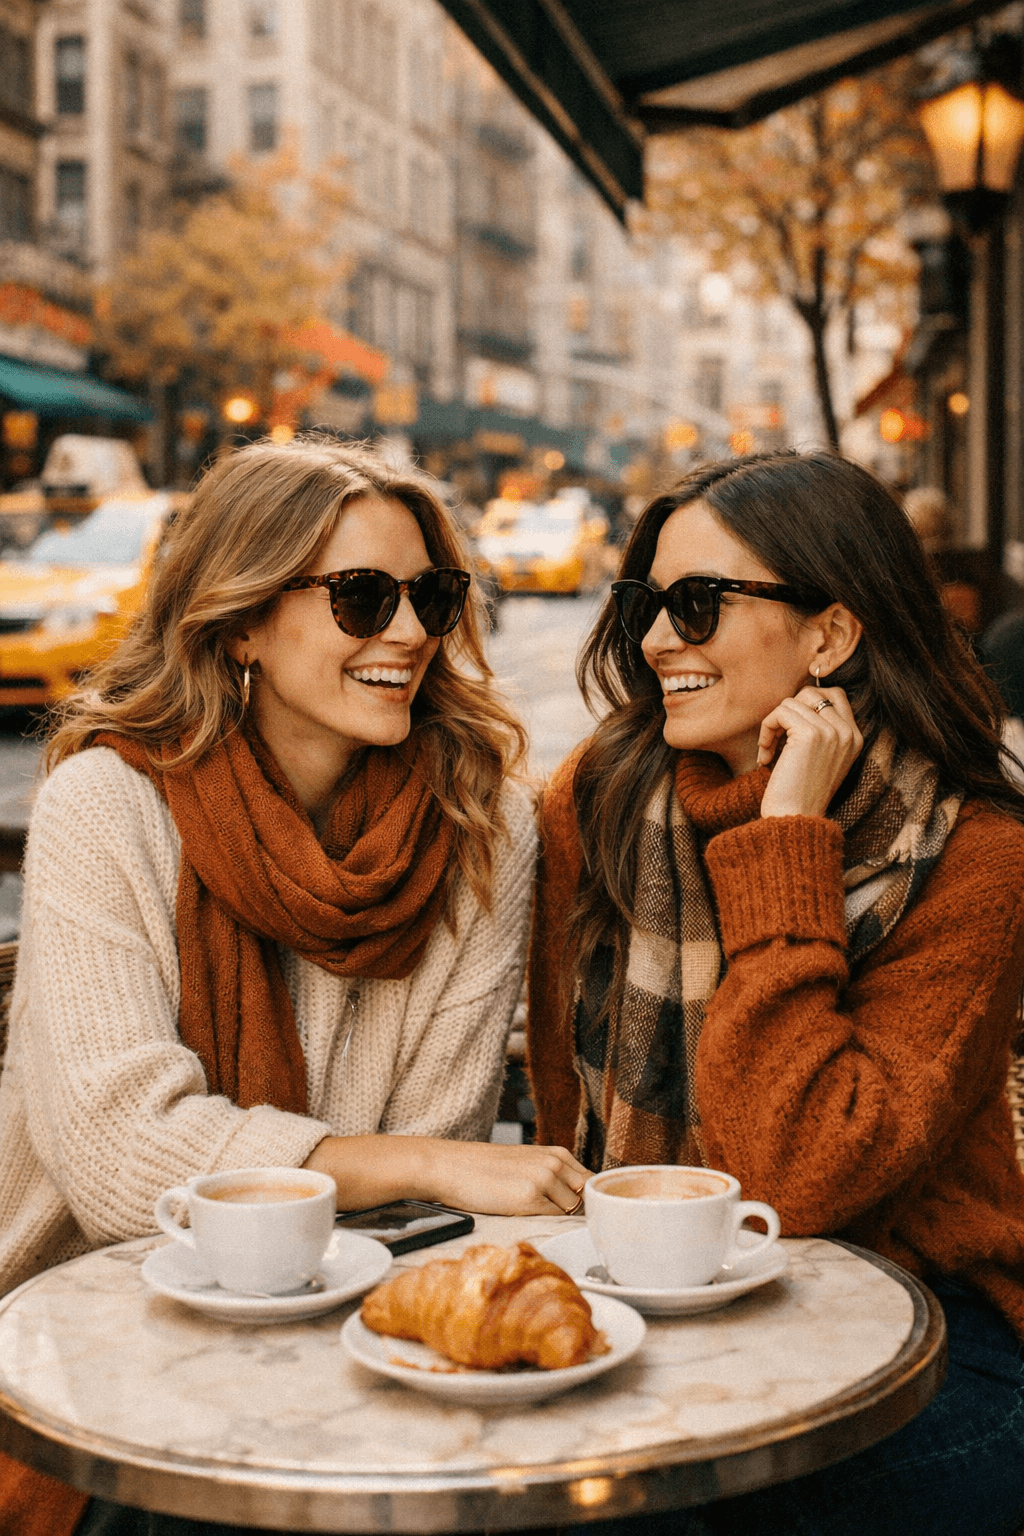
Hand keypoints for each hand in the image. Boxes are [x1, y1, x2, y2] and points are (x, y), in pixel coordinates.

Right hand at [425, 1141, 590, 1215]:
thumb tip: (581, 1201)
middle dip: (577, 1211)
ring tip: (531, 1210)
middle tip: (551, 1215)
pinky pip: (553, 1219)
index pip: (593, 1182)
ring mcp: (544, 1179)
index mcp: (557, 1153)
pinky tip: (523, 1212)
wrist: (453, 1166)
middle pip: (587, 1198)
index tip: (579, 1211)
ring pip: (572, 1210)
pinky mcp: (529, 1197)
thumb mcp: (529, 1162)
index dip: (589, 1200)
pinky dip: (544, 1221)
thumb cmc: (488, 1168)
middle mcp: (555, 1163)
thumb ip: (556, 1176)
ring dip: (557, 1216)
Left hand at [757, 686, 862, 818]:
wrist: (795, 819)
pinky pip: (780, 712)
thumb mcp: (821, 759)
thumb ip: (821, 731)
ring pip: (792, 701)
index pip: (835, 695)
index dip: (806, 704)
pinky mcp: (810, 734)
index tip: (789, 728)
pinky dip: (766, 729)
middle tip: (777, 737)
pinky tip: (765, 754)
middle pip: (813, 692)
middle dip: (788, 710)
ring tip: (769, 749)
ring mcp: (831, 731)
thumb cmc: (801, 794)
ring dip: (773, 723)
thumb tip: (798, 701)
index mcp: (855, 738)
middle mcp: (848, 732)